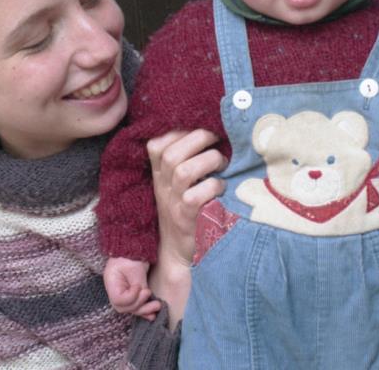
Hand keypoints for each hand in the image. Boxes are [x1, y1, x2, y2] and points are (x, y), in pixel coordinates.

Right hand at [103, 257, 159, 318]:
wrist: (132, 247)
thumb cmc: (130, 255)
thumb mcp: (134, 269)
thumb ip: (139, 284)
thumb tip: (145, 295)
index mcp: (111, 283)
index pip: (118, 300)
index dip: (130, 297)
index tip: (139, 287)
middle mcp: (115, 291)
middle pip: (125, 307)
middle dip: (139, 305)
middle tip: (149, 294)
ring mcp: (123, 293)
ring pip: (132, 309)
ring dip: (145, 310)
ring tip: (157, 306)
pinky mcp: (132, 294)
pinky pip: (137, 305)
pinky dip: (145, 310)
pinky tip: (153, 315)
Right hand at [147, 129, 225, 324]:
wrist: (178, 252)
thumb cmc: (185, 209)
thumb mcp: (177, 183)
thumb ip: (186, 159)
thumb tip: (213, 129)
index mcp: (159, 174)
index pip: (156, 145)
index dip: (178, 131)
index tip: (200, 126)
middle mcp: (162, 186)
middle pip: (171, 154)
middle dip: (198, 139)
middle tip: (217, 139)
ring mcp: (172, 203)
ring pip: (183, 172)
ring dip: (208, 161)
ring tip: (222, 162)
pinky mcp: (185, 220)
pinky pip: (195, 197)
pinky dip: (213, 187)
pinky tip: (222, 187)